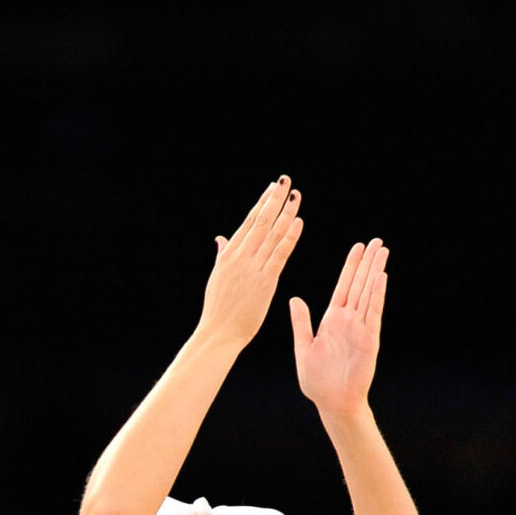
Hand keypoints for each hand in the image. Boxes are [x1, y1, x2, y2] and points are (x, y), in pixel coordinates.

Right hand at [194, 177, 303, 352]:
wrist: (218, 334)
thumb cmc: (218, 310)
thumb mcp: (217, 277)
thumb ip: (222, 255)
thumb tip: (220, 238)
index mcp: (228, 255)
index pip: (248, 222)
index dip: (261, 203)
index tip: (271, 188)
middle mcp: (240, 257)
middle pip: (260, 221)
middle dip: (273, 199)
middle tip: (285, 180)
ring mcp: (252, 268)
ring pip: (272, 233)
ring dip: (285, 212)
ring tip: (295, 195)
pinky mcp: (265, 281)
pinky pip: (280, 254)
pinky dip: (289, 237)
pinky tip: (298, 222)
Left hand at [289, 239, 388, 419]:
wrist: (332, 403)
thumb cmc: (318, 381)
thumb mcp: (303, 348)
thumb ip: (301, 323)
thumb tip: (295, 299)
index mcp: (331, 321)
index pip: (343, 286)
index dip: (350, 267)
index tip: (358, 248)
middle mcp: (348, 321)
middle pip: (359, 285)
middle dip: (367, 263)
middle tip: (376, 241)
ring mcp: (360, 329)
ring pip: (369, 293)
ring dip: (375, 272)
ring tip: (382, 251)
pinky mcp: (369, 339)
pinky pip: (373, 313)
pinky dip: (376, 295)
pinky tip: (380, 278)